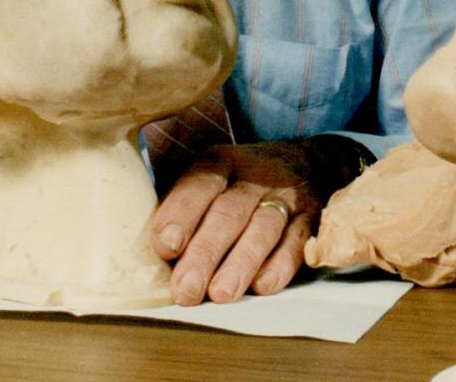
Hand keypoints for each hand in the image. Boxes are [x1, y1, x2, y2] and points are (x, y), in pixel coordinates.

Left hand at [153, 141, 323, 303]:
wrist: (307, 162)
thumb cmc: (240, 183)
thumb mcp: (212, 177)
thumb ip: (184, 206)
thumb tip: (144, 254)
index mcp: (222, 162)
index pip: (200, 182)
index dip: (182, 212)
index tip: (166, 245)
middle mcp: (256, 176)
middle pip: (229, 212)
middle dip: (205, 253)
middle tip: (186, 289)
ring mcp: (286, 196)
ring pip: (263, 229)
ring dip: (241, 264)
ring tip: (221, 293)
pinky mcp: (311, 218)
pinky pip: (297, 241)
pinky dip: (280, 265)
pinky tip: (262, 286)